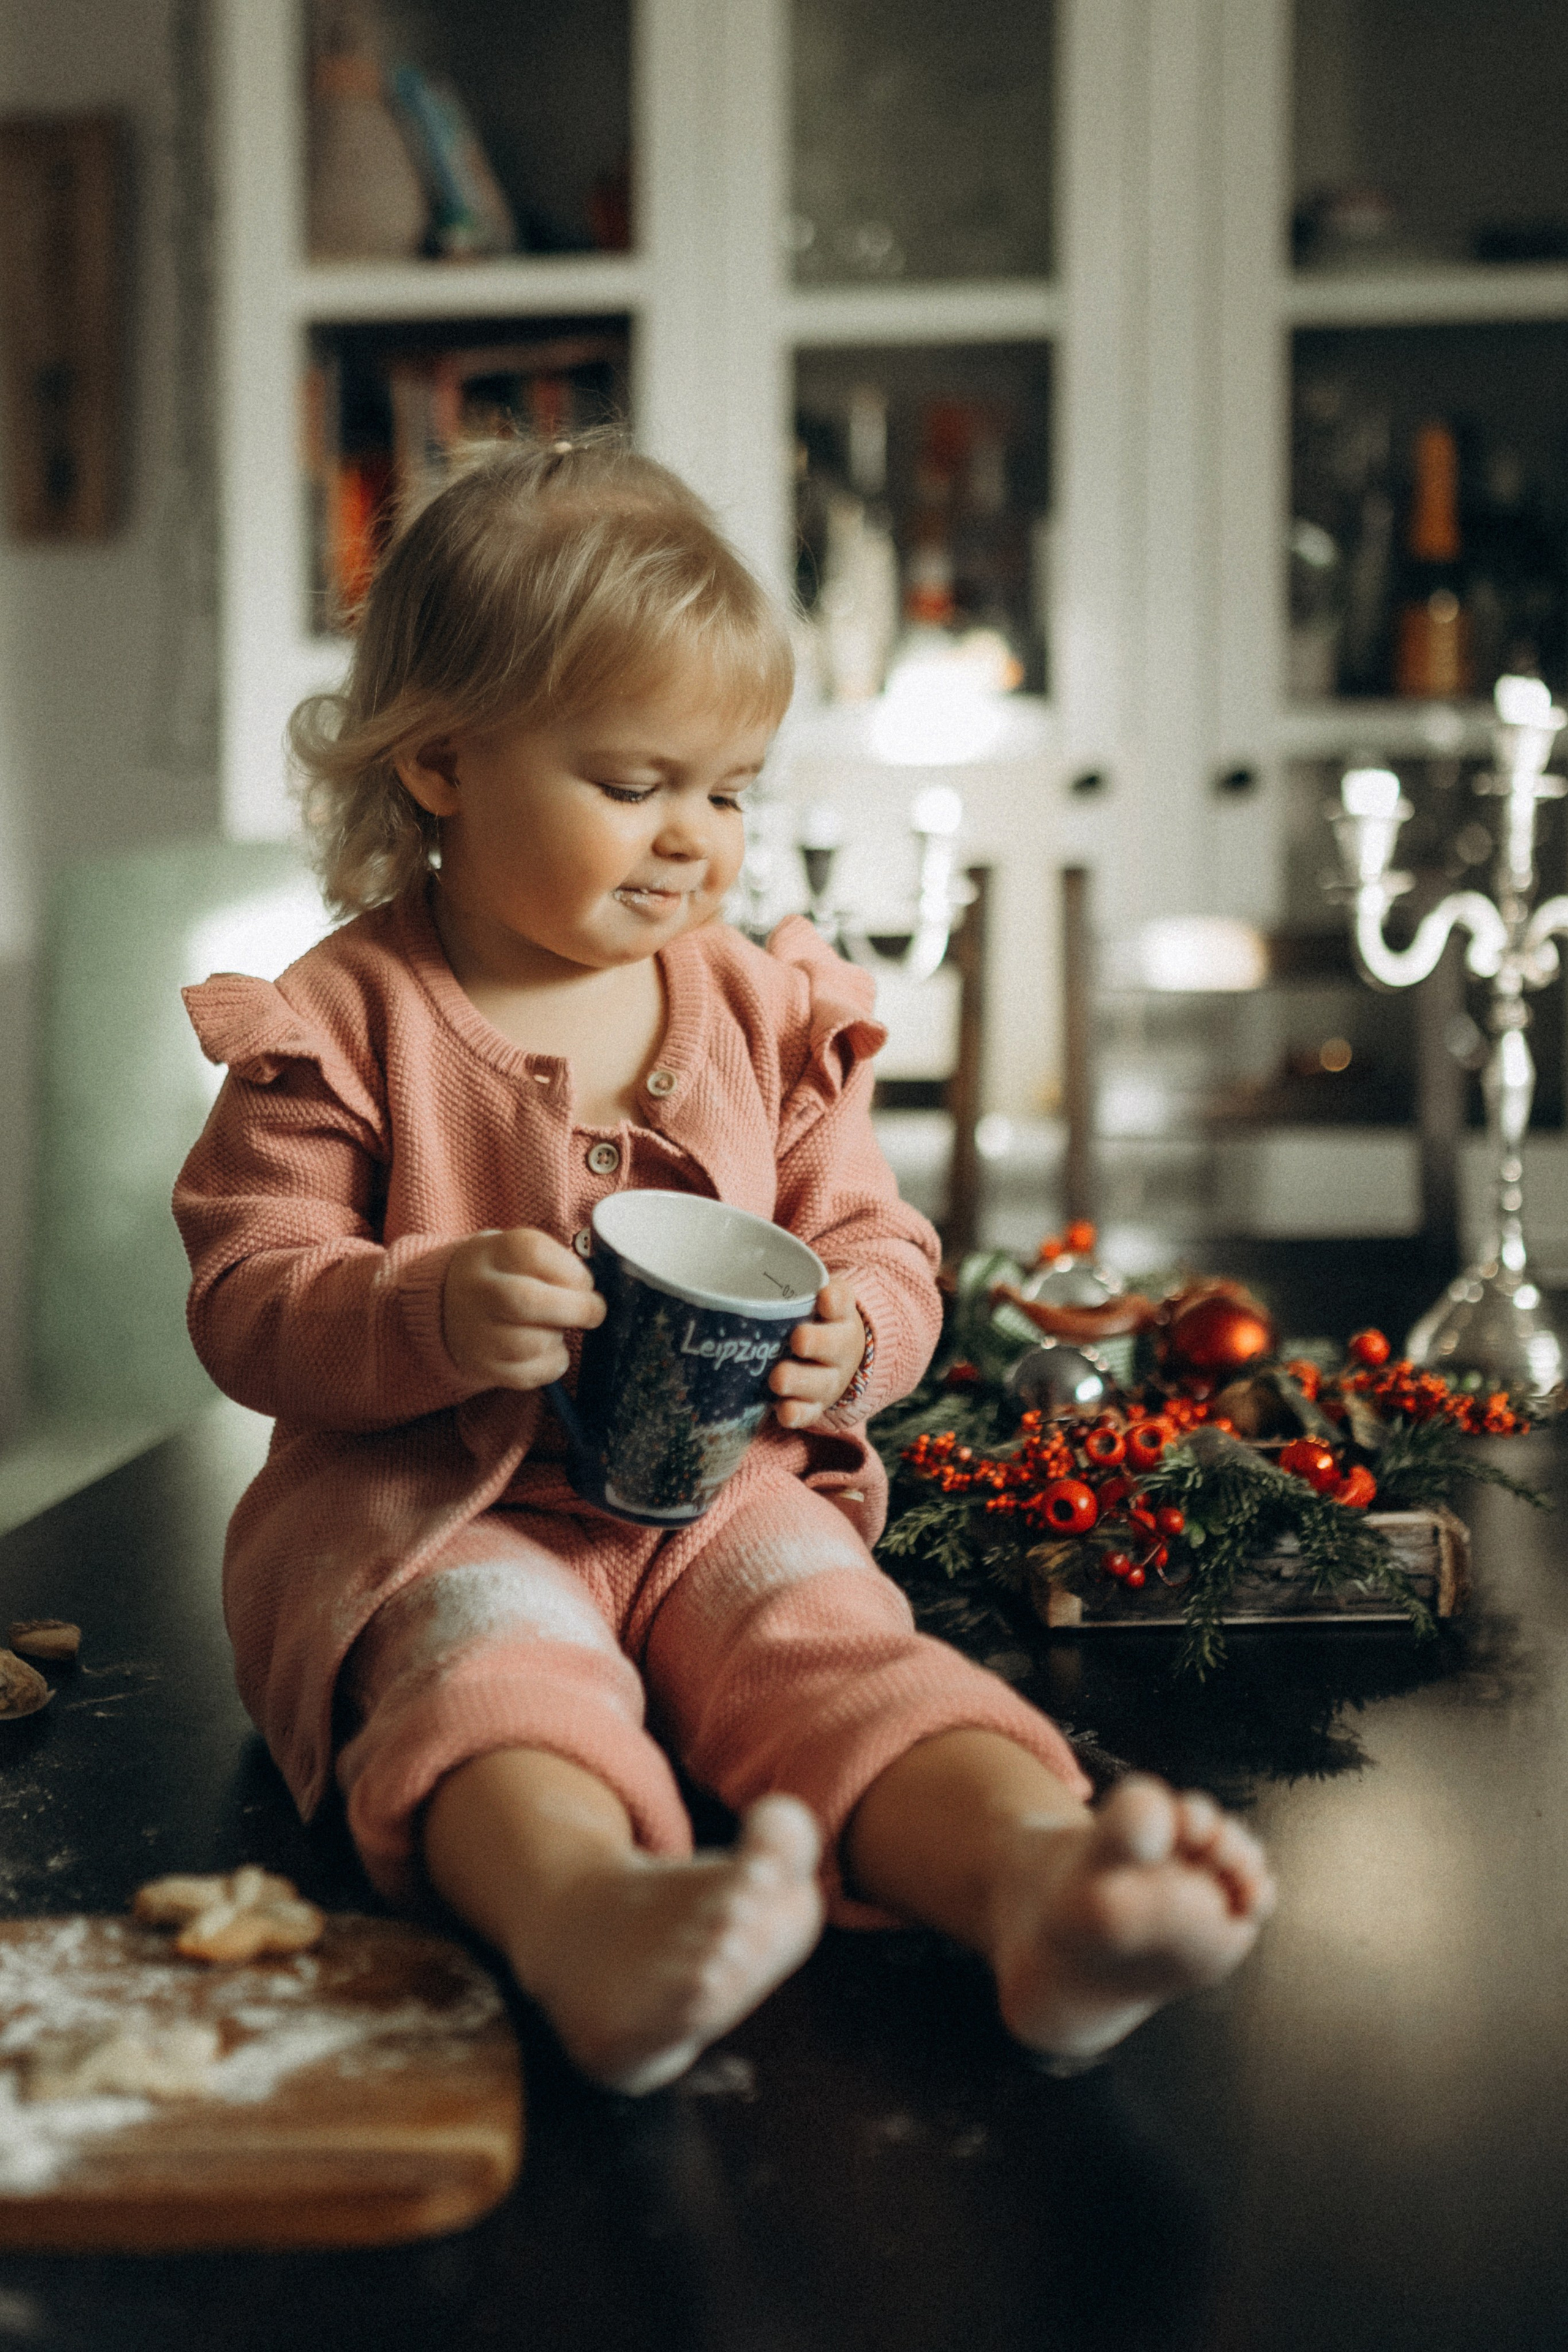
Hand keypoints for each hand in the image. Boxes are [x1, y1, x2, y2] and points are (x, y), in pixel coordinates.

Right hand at [442, 1226, 604, 1390]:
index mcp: (493, 1251)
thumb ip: (556, 1262)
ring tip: (555, 1328)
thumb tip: (594, 1291)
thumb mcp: (520, 1250)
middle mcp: (479, 1290)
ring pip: (529, 1343)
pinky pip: (529, 1374)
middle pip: (525, 1300)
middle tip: (594, 1312)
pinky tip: (547, 1350)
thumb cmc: (504, 1274)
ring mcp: (476, 1332)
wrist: (450, 1303)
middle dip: (575, 1308)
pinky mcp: (483, 1366)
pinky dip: (551, 1364)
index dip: (571, 1271)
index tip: (586, 1282)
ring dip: (557, 1338)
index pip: (534, 1253)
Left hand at [769, 1275, 864, 1431]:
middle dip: (817, 1343)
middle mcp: (837, 1345)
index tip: (824, 1298)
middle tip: (797, 1340)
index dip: (835, 1300)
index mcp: (837, 1312)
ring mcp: (828, 1377)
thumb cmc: (802, 1318)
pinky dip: (797, 1413)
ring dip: (800, 1381)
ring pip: (820, 1381)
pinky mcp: (815, 1404)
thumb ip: (768, 1281)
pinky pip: (809, 1412)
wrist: (833, 1356)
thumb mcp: (797, 1294)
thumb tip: (703, 1263)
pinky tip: (782, 1412)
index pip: (841, 1300)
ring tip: (778, 1379)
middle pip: (834, 1344)